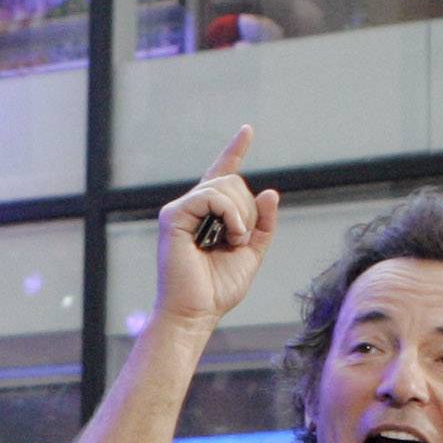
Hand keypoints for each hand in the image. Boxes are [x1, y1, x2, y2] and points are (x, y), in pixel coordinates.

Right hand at [153, 126, 280, 328]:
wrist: (196, 313)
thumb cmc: (218, 289)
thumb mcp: (252, 252)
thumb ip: (262, 223)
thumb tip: (269, 192)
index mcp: (208, 215)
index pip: (222, 175)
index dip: (234, 151)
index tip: (247, 130)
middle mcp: (191, 208)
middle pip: (232, 181)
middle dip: (248, 209)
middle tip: (240, 240)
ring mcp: (179, 211)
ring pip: (225, 185)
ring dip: (241, 215)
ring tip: (233, 241)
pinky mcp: (172, 217)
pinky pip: (210, 195)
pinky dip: (229, 213)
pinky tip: (229, 235)